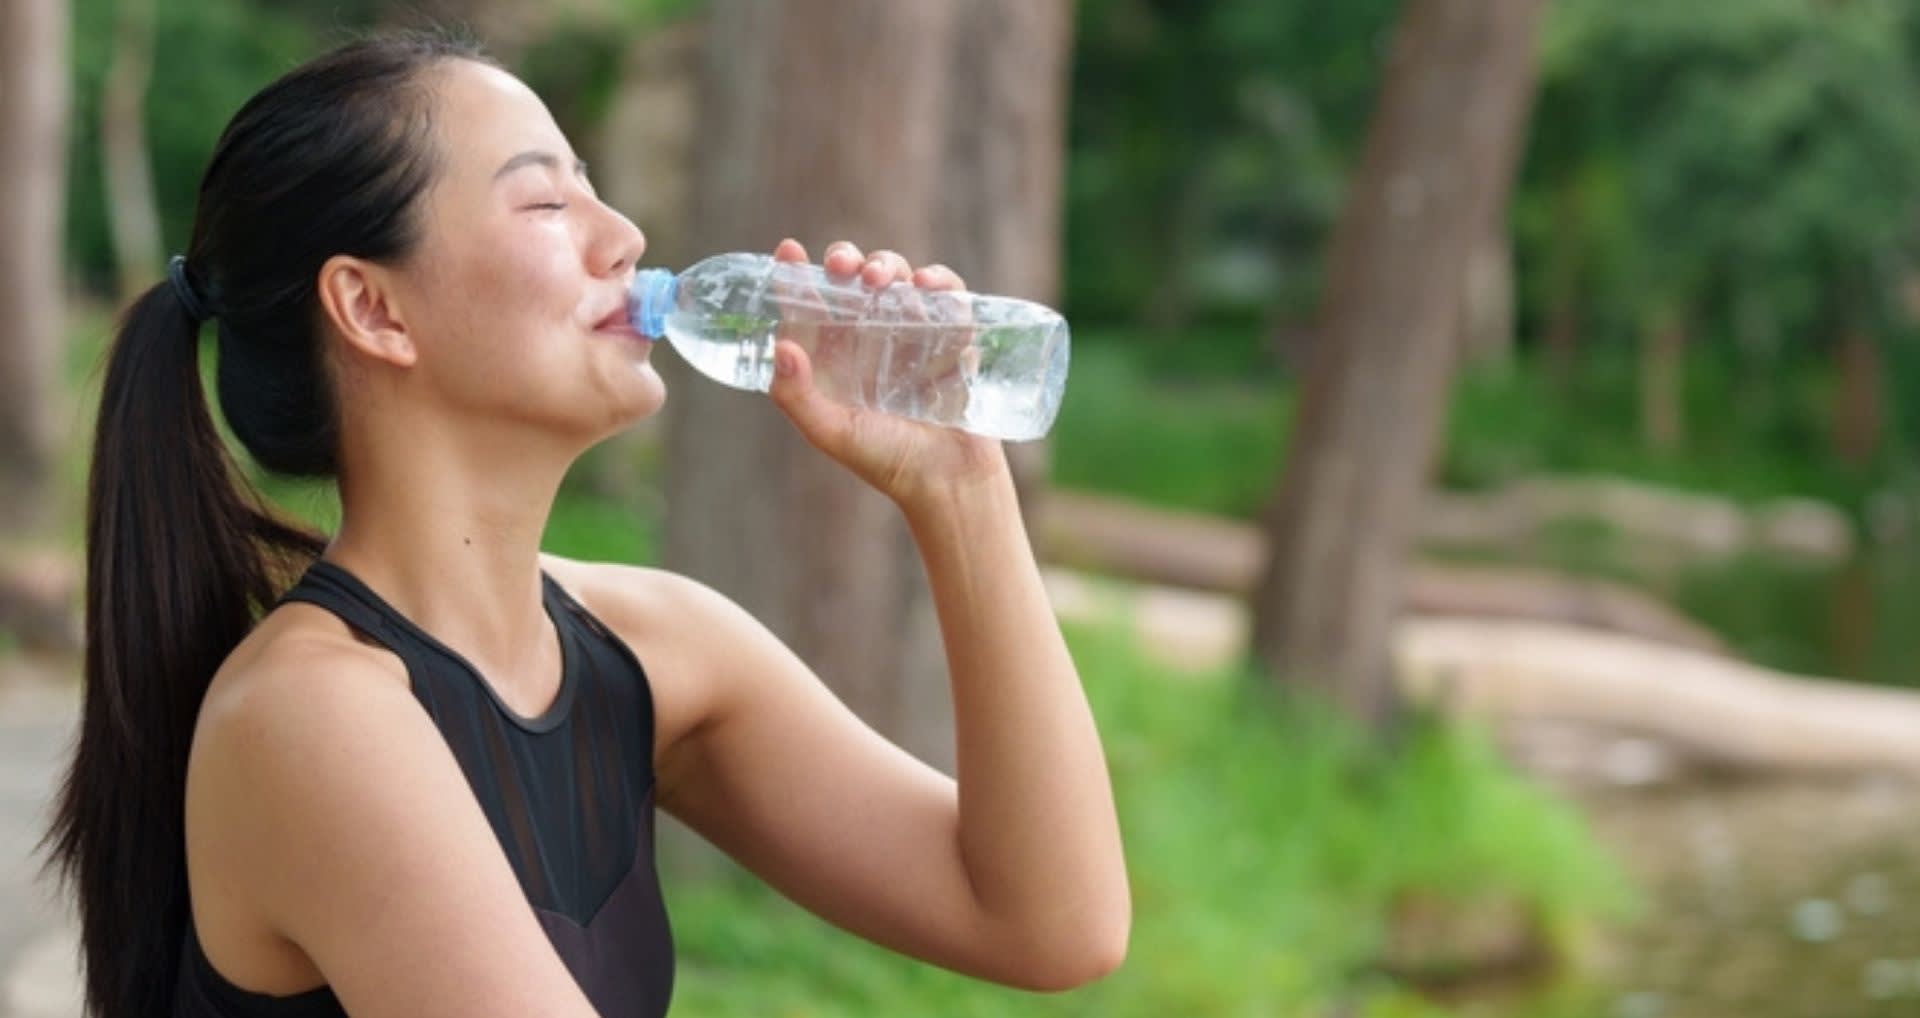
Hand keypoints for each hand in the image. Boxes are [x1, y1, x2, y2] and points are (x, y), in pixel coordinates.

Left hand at [765, 237, 1009, 508]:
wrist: (947, 482)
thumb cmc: (886, 461)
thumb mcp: (831, 432)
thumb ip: (797, 397)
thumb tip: (781, 347)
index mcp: (836, 354)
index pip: (813, 303)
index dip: (798, 275)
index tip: (788, 250)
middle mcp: (872, 338)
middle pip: (857, 277)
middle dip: (849, 260)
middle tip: (845, 267)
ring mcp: (915, 334)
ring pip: (901, 277)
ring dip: (891, 265)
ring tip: (881, 279)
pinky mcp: (954, 339)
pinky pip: (950, 298)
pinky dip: (942, 283)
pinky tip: (929, 285)